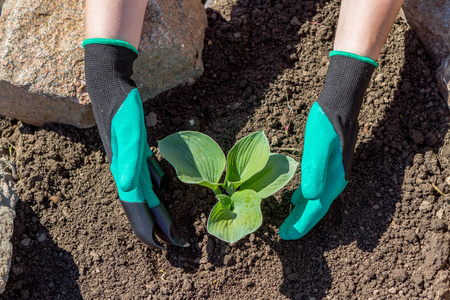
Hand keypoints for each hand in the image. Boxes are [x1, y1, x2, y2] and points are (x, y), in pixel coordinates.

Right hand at [84, 40, 187, 247]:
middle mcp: (126, 171)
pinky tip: (162, 188)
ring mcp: (131, 161)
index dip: (148, 228)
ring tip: (169, 224)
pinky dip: (156, 187)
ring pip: (145, 193)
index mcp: (125, 171)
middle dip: (156, 225)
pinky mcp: (137, 151)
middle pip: (142, 206)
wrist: (110, 87)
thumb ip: (130, 159)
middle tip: (175, 242)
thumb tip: (128, 187)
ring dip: (156, 210)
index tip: (163, 246)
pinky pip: (148, 176)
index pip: (136, 208)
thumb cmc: (122, 108)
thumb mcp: (130, 131)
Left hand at [279, 52, 376, 239]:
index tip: (286, 236)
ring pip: (315, 199)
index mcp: (332, 180)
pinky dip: (305, 197)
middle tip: (284, 233)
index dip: (301, 224)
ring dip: (302, 211)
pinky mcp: (327, 166)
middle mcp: (334, 181)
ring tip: (288, 220)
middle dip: (300, 222)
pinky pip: (315, 188)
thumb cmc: (326, 124)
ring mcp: (332, 174)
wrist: (340, 105)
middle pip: (316, 208)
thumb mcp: (318, 145)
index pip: (315, 209)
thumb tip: (308, 197)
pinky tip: (297, 198)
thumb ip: (314, 170)